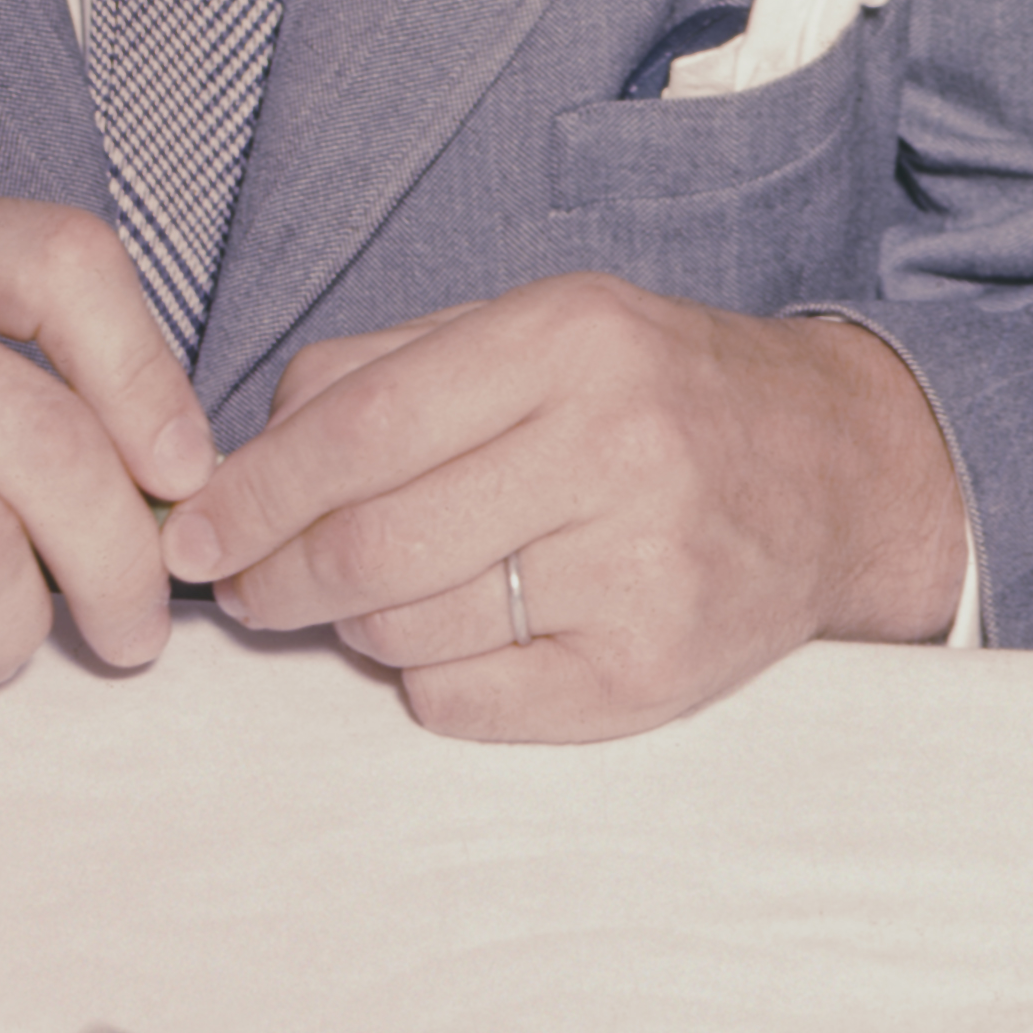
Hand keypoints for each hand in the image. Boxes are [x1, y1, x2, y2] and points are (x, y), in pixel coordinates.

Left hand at [161, 277, 970, 741]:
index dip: (252, 496)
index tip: (194, 536)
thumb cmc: (659, 396)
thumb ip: (387, 372)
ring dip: (357, 628)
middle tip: (249, 590)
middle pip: (371, 546)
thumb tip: (239, 464)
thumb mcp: (541, 329)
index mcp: (571, 339)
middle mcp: (614, 446)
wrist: (838, 473)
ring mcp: (640, 568)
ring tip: (381, 599)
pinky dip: (430, 681)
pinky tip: (468, 636)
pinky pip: (465, 703)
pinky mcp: (651, 672)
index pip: (359, 431)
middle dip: (276, 580)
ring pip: (407, 632)